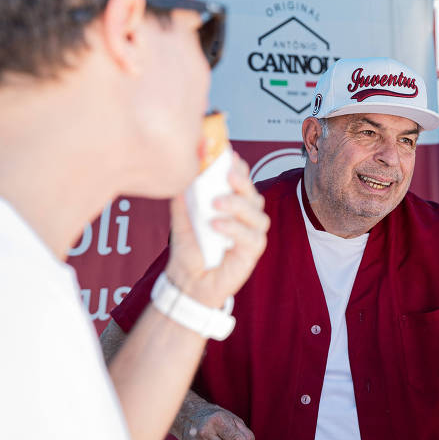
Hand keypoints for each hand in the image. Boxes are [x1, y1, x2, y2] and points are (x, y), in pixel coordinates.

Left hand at [166, 149, 269, 306]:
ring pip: (257, 215)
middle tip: (227, 175)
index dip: (239, 169)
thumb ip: (183, 201)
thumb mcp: (181, 222)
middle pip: (254, 195)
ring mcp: (251, 235)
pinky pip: (251, 237)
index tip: (229, 156)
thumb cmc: (190, 252)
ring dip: (238, 206)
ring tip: (216, 204)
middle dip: (243, 183)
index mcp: (232, 206)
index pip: (242, 183)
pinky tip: (217, 225)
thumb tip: (181, 178)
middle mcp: (245, 219)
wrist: (188, 283)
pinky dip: (235, 228)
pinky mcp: (252, 253)